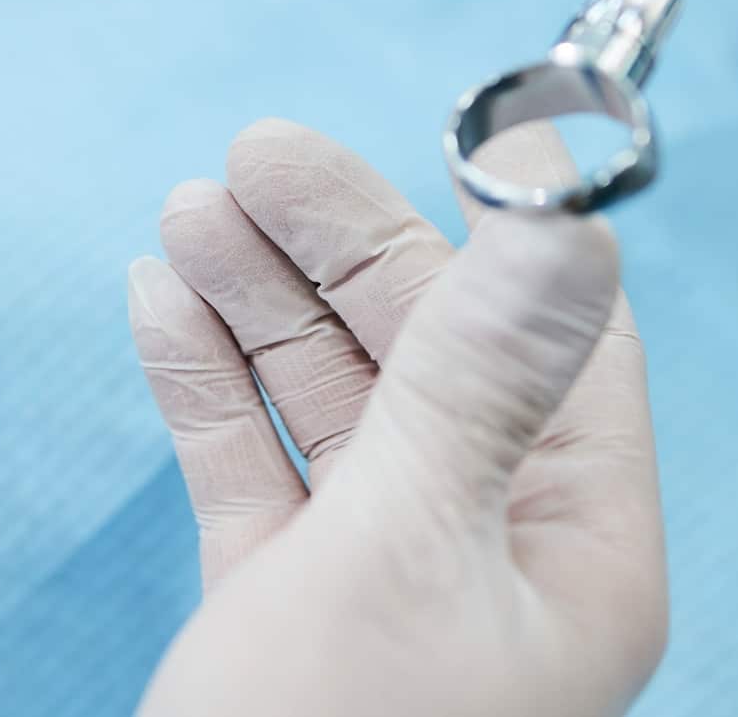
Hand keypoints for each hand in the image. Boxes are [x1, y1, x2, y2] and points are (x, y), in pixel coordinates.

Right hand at [128, 121, 665, 716]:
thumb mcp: (410, 546)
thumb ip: (469, 380)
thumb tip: (568, 227)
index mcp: (573, 551)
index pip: (561, 343)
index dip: (511, 227)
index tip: (464, 123)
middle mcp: (492, 558)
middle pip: (429, 353)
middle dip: (339, 247)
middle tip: (259, 154)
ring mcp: (386, 585)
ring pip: (332, 402)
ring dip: (262, 300)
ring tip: (193, 208)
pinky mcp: (288, 615)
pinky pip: (255, 470)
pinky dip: (210, 385)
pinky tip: (164, 303)